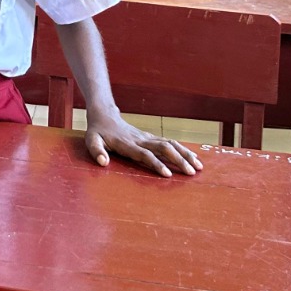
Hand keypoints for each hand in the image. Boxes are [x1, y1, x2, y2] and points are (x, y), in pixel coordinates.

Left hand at [84, 110, 201, 176]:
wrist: (105, 116)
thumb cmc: (98, 132)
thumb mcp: (91, 141)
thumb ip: (96, 151)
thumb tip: (103, 162)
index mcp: (128, 144)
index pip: (145, 155)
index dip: (156, 164)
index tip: (168, 174)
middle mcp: (141, 140)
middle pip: (164, 149)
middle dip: (179, 161)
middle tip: (192, 173)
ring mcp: (148, 138)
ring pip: (170, 145)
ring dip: (185, 155)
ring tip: (199, 167)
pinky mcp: (151, 138)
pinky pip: (170, 143)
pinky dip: (183, 150)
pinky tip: (193, 158)